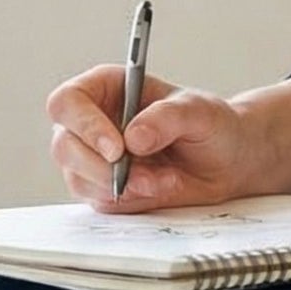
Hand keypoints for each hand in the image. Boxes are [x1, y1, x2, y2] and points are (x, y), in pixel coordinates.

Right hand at [46, 67, 259, 210]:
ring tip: (164, 179)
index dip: (84, 125)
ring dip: (123, 186)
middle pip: (64, 145)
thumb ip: (167, 118)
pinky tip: (160, 186)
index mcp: (106, 88)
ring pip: (78, 178)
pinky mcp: (102, 188)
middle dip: (102, 167)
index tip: (117, 148)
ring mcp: (93, 157)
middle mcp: (92, 122)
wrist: (226, 162)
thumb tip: (133, 137)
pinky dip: (131, 199)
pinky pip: (100, 200)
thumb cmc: (211, 125)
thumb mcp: (199, 112)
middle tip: (143, 175)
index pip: (68, 102)